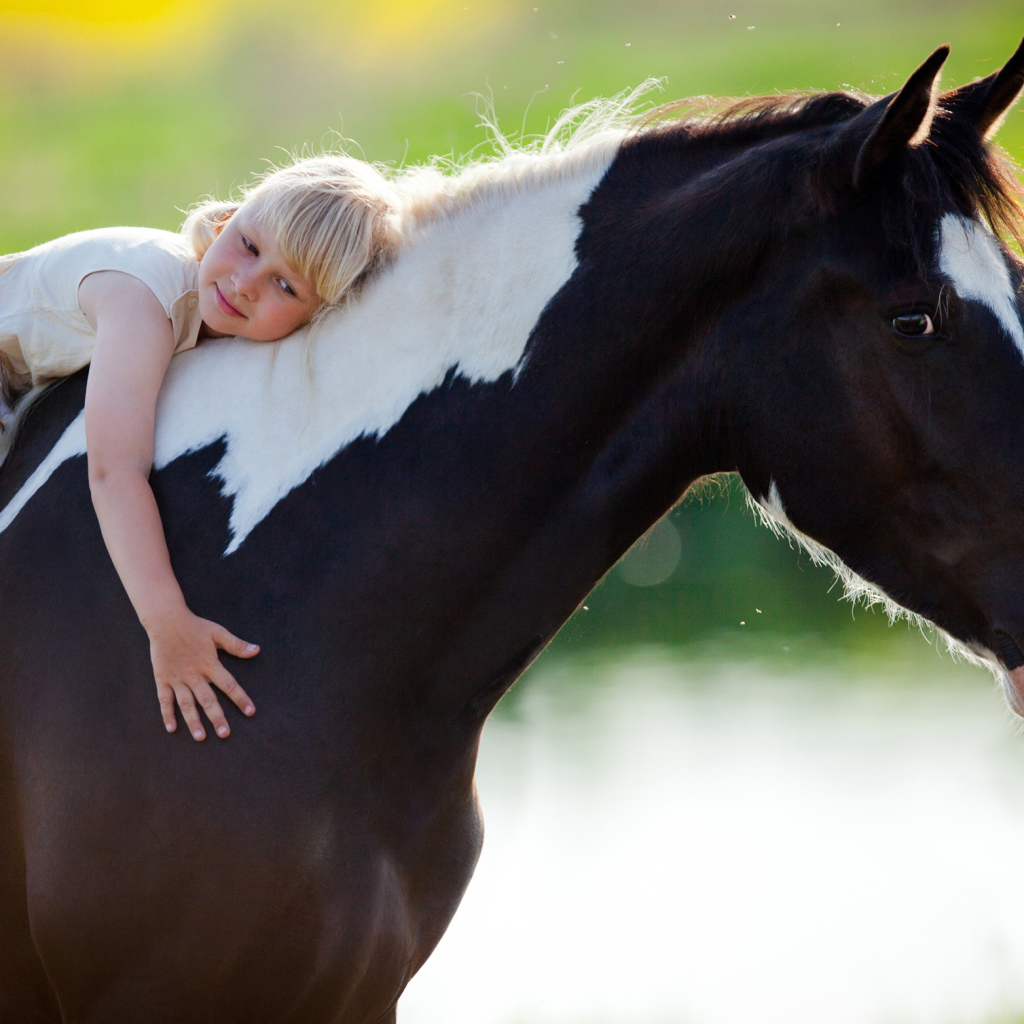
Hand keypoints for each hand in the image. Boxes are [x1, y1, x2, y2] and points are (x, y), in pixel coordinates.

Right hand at [147, 608, 258, 739]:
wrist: (166, 620)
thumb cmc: (195, 626)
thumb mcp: (218, 633)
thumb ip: (236, 645)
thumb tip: (256, 651)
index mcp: (209, 663)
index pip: (228, 684)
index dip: (240, 698)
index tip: (250, 711)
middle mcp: (193, 674)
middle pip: (207, 699)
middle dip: (217, 717)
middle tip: (225, 733)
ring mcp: (177, 678)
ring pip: (186, 704)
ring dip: (193, 721)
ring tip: (201, 737)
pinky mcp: (163, 679)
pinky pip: (164, 700)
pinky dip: (167, 714)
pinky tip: (172, 728)